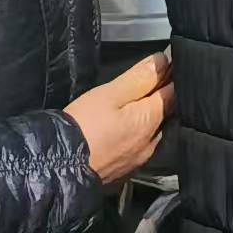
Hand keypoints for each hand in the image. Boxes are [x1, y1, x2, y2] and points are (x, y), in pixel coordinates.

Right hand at [66, 51, 172, 187]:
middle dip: (161, 97)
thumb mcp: (109, 95)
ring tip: (134, 105)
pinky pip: (137, 148)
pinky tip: (121, 130)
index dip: (173, 75)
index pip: (175, 92)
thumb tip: (163, 61)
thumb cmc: (83, 127)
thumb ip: (138, 78)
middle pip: (165, 113)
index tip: (169, 63)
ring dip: (148, 118)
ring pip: (152, 132)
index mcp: (151, 120)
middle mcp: (153, 142)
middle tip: (151, 80)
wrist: (57, 171)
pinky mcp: (125, 171)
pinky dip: (134, 136)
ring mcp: (139, 160)